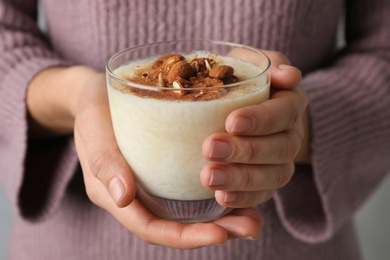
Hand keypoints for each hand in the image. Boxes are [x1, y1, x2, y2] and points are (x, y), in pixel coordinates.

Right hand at [73, 69, 262, 248]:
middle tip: (251, 226)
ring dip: (224, 216)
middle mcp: (138, 197)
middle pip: (177, 225)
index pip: (151, 227)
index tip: (220, 233)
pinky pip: (192, 188)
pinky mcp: (166, 168)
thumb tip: (124, 198)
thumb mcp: (93, 129)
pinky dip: (219, 191)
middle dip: (215, 230)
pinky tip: (242, 186)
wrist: (99, 94)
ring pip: (189, 211)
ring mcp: (153, 184)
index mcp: (116, 195)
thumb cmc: (93, 111)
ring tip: (256, 216)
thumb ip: (105, 162)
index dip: (185, 236)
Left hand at [200, 51, 308, 207]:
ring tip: (209, 177)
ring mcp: (282, 161)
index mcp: (290, 102)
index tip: (232, 122)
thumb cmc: (246, 82)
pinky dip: (244, 198)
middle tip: (210, 148)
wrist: (246, 107)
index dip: (261, 120)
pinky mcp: (268, 181)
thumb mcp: (255, 64)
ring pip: (272, 175)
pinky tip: (221, 198)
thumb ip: (269, 63)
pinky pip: (263, 194)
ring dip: (241, 179)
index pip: (284, 112)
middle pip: (279, 148)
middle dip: (245, 151)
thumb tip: (288, 74)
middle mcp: (291, 134)